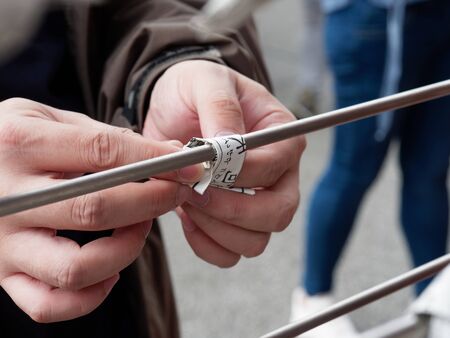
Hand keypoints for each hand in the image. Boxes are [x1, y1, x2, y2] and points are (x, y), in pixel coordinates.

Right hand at [0, 98, 202, 321]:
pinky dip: (90, 296)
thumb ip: (105, 136)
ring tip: (140, 227)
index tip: (189, 167)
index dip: (155, 161)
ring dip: (126, 250)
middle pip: (94, 210)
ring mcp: (4, 242)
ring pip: (75, 268)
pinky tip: (111, 270)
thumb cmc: (14, 140)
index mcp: (20, 144)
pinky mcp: (3, 274)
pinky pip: (48, 305)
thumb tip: (170, 154)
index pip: (103, 153)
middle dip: (152, 202)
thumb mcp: (49, 119)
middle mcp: (9, 198)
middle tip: (175, 193)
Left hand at [144, 60, 305, 266]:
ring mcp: (258, 203)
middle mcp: (278, 176)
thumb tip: (229, 144)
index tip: (203, 167)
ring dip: (216, 228)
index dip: (241, 173)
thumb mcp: (205, 82)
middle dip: (233, 210)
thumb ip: (221, 108)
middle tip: (195, 192)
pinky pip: (229, 253)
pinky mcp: (232, 222)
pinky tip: (187, 218)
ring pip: (255, 241)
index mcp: (281, 137)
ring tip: (187, 199)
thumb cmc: (195, 90)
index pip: (276, 166)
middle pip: (278, 214)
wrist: (172, 110)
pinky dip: (206, 244)